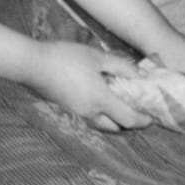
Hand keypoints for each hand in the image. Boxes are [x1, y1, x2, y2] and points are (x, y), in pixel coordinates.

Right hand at [23, 41, 152, 132]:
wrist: (32, 64)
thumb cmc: (65, 57)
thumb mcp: (96, 56)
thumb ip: (121, 66)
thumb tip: (140, 76)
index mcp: (100, 100)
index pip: (129, 119)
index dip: (144, 120)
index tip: (153, 117)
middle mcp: (90, 112)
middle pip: (116, 128)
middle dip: (129, 124)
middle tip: (137, 112)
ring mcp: (76, 112)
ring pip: (101, 125)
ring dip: (113, 121)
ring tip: (119, 106)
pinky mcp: (66, 108)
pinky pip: (89, 118)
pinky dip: (100, 115)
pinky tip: (98, 100)